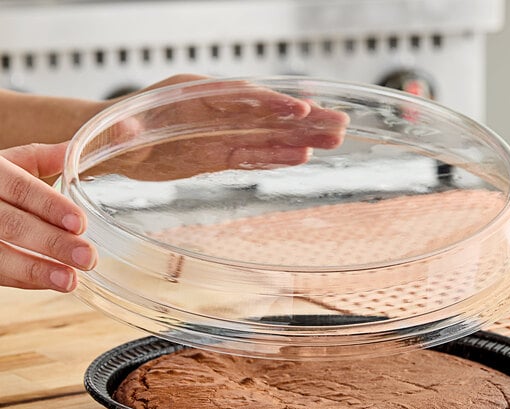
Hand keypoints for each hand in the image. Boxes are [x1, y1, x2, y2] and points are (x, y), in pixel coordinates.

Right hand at [0, 143, 96, 291]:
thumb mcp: (18, 161)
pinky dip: (25, 279)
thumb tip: (126, 131)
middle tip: (89, 258)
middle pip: (11, 224)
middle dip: (51, 242)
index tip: (80, 223)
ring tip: (71, 281)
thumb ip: (55, 156)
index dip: (48, 205)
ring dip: (36, 269)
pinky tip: (53, 282)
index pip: (19, 187)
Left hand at [83, 78, 348, 180]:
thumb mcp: (118, 131)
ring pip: (266, 137)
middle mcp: (214, 112)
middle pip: (265, 115)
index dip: (272, 105)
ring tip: (333, 142)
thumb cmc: (116, 130)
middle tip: (340, 125)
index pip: (241, 98)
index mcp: (193, 95)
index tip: (302, 110)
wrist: (115, 143)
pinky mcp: (219, 155)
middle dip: (303, 121)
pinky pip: (252, 157)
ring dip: (299, 141)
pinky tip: (300, 158)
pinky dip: (275, 158)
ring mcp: (220, 134)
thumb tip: (126, 131)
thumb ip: (127, 132)